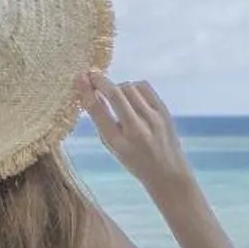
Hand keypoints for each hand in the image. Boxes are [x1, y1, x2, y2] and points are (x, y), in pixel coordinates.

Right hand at [80, 73, 193, 194]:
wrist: (169, 172)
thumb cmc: (136, 162)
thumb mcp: (113, 148)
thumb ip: (102, 123)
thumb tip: (91, 94)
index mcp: (119, 142)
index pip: (99, 111)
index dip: (86, 91)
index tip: (79, 79)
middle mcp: (137, 128)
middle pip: (115, 94)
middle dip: (100, 81)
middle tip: (91, 75)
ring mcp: (153, 118)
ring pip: (129, 88)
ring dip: (117, 87)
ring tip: (113, 93)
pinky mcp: (164, 111)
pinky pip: (144, 88)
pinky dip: (133, 86)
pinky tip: (129, 93)